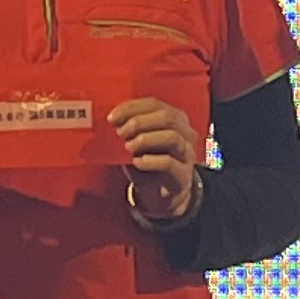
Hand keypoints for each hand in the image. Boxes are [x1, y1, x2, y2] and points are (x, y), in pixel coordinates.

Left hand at [115, 97, 201, 222]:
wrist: (161, 194)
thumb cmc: (148, 163)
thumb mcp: (137, 142)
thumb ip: (129, 130)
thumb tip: (112, 121)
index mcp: (174, 118)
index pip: (155, 104)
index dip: (132, 108)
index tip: (112, 117)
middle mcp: (185, 133)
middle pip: (167, 117)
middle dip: (139, 122)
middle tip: (120, 132)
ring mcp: (187, 154)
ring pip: (172, 137)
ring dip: (145, 139)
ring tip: (128, 147)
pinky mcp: (183, 175)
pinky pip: (169, 163)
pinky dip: (149, 161)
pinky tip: (137, 162)